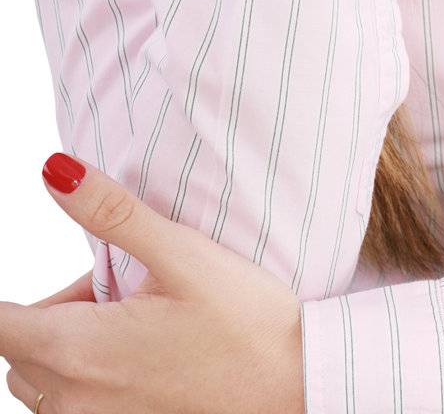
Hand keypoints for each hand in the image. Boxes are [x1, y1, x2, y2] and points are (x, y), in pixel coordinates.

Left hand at [0, 154, 303, 413]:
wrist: (296, 384)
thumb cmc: (246, 320)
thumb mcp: (181, 253)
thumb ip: (110, 213)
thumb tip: (54, 170)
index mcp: (80, 351)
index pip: (0, 324)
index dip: (15, 300)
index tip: (78, 275)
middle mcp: (75, 402)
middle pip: (20, 350)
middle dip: (53, 313)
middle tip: (118, 286)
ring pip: (44, 384)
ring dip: (68, 348)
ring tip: (134, 318)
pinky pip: (74, 407)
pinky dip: (89, 377)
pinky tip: (145, 353)